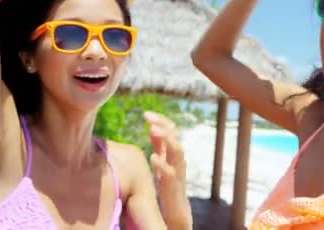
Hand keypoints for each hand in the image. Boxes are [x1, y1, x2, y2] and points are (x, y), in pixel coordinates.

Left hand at [143, 112, 191, 228]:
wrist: (176, 209)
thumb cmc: (168, 183)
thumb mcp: (162, 161)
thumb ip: (159, 145)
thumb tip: (153, 126)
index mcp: (173, 152)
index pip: (171, 130)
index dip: (160, 120)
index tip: (146, 113)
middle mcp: (178, 159)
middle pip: (174, 136)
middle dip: (162, 124)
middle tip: (148, 116)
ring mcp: (178, 171)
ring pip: (177, 151)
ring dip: (166, 138)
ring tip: (153, 129)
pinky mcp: (174, 186)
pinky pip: (171, 173)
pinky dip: (163, 164)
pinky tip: (153, 157)